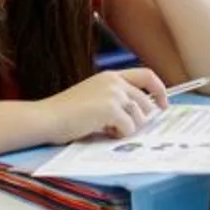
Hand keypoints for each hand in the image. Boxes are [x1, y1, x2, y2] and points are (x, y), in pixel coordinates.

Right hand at [38, 69, 167, 143]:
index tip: (162, 105)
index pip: (146, 75)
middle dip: (142, 119)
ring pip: (139, 116)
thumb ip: (115, 100)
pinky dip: (119, 135)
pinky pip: (129, 127)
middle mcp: (115, 81)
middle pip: (146, 101)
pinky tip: (103, 132)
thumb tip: (139, 116)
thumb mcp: (93, 97)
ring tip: (107, 130)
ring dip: (127, 128)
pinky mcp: (110, 108)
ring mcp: (113, 94)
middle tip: (126, 129)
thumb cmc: (65, 113)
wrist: (47, 117)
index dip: (159, 90)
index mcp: (110, 76)